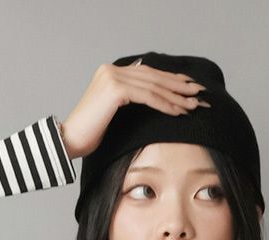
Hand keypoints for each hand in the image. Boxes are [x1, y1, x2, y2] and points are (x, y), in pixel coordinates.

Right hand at [60, 62, 211, 160]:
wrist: (68, 140)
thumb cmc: (89, 134)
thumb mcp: (111, 112)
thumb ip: (127, 99)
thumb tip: (147, 94)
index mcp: (112, 72)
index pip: (148, 74)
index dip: (170, 80)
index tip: (190, 88)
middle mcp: (113, 70)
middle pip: (154, 77)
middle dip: (179, 86)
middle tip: (200, 93)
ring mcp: (113, 77)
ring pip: (153, 86)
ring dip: (176, 96)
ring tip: (194, 105)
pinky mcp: (115, 89)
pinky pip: (147, 96)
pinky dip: (165, 104)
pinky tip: (179, 111)